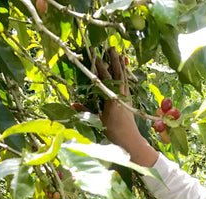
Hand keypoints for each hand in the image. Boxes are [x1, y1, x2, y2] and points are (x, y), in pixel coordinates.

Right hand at [96, 48, 157, 166]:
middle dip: (114, 60)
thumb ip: (86, 112)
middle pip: (118, 74)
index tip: (95, 54)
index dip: (100, 66)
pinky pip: (127, 85)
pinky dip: (125, 77)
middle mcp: (122, 96)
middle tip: (111, 48)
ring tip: (120, 55)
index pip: (105, 78)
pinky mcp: (130, 103)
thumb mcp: (98, 122)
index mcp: (113, 98)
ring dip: (121, 66)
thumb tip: (73, 103)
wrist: (131, 143)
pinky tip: (124, 73)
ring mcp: (127, 98)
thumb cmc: (114, 133)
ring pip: (124, 78)